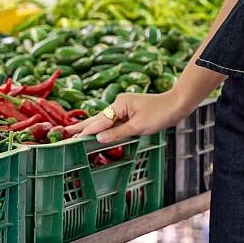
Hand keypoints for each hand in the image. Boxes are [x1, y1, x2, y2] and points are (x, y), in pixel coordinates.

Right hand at [66, 91, 186, 142]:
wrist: (177, 104)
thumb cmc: (160, 114)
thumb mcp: (138, 126)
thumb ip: (117, 133)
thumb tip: (97, 138)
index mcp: (120, 104)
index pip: (100, 121)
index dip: (86, 130)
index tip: (71, 136)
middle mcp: (120, 104)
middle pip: (99, 118)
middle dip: (84, 126)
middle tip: (66, 131)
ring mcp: (125, 107)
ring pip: (106, 120)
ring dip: (92, 127)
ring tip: (76, 132)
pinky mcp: (131, 112)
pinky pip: (114, 121)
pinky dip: (105, 127)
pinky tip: (98, 131)